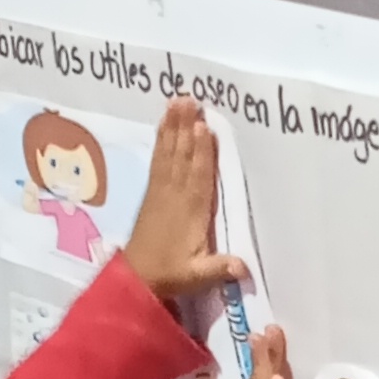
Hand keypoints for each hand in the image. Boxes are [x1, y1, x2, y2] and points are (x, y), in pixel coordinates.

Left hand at [125, 95, 247, 298]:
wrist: (136, 278)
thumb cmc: (170, 274)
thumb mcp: (195, 276)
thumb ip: (218, 268)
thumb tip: (242, 266)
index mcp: (191, 213)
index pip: (198, 178)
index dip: (201, 153)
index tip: (203, 128)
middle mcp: (175, 197)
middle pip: (182, 157)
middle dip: (185, 128)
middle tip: (188, 99)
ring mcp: (162, 192)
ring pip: (170, 153)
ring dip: (174, 127)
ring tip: (176, 101)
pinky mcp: (152, 192)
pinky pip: (159, 160)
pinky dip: (162, 140)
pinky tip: (164, 123)